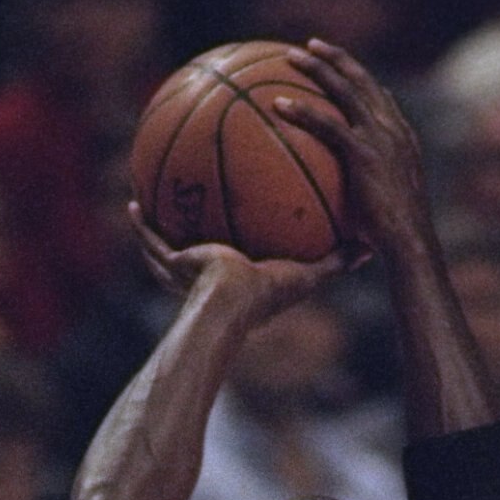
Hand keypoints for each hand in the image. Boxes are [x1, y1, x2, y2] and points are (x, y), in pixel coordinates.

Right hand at [129, 209, 357, 326]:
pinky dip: (140, 225)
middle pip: (198, 244)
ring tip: (150, 194)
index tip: (245, 219)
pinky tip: (131, 202)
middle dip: (193, 225)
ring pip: (166, 242)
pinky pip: (150, 239)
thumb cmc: (266, 296)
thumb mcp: (306, 275)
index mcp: (240, 277)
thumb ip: (336, 260)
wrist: (230, 304)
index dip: (241, 237)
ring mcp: (186, 269)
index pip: (240, 253)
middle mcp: (209, 273)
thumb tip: (368, 247)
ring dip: (159, 221)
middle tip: (192, 200)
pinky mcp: (172, 263)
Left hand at [273, 40, 431, 255]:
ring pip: (344, 89)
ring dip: (317, 68)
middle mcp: (392, 129)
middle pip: (362, 79)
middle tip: (310, 45)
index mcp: (400, 137)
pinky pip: (327, 124)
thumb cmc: (393, 239)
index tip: (338, 66)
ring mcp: (379, 138)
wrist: (409, 243)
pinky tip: (278, 105)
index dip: (357, 76)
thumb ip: (365, 194)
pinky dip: (302, 111)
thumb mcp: (382, 207)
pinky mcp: (364, 153)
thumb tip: (342, 209)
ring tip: (290, 57)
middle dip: (336, 57)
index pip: (378, 96)